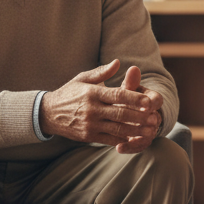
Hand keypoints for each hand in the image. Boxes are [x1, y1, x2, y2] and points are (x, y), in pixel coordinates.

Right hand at [40, 60, 161, 150]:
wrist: (48, 114)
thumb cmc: (69, 93)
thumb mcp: (82, 78)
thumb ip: (102, 72)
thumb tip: (118, 62)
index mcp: (92, 93)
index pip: (117, 95)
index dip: (135, 99)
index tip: (149, 102)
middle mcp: (92, 109)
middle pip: (120, 114)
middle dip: (139, 117)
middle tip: (155, 118)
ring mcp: (90, 125)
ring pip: (117, 129)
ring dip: (135, 131)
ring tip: (150, 131)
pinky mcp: (88, 136)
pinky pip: (110, 140)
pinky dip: (124, 140)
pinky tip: (135, 139)